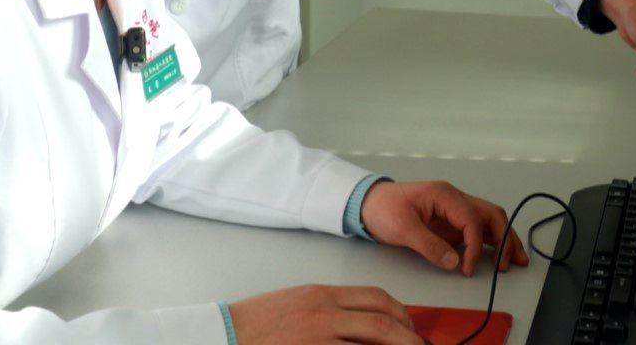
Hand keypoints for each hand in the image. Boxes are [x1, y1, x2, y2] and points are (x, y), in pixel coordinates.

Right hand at [228, 284, 420, 344]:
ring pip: (373, 341)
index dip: (400, 312)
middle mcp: (325, 313)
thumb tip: (360, 321)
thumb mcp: (297, 303)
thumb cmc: (257, 321)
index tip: (409, 325)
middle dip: (408, 335)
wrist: (226, 333)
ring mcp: (320, 337)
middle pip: (382, 320)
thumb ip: (330, 309)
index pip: (375, 297)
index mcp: (322, 295)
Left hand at [360, 179, 528, 276]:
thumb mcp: (402, 228)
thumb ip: (429, 245)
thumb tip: (454, 262)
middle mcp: (454, 200)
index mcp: (445, 195)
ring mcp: (454, 211)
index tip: (468, 268)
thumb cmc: (383, 208)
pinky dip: (490, 242)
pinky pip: (477, 230)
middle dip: (505, 238)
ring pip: (489, 221)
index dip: (475, 246)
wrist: (368, 203)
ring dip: (504, 239)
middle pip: (491, 215)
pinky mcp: (450, 223)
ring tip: (516, 260)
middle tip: (509, 263)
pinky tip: (497, 257)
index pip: (472, 220)